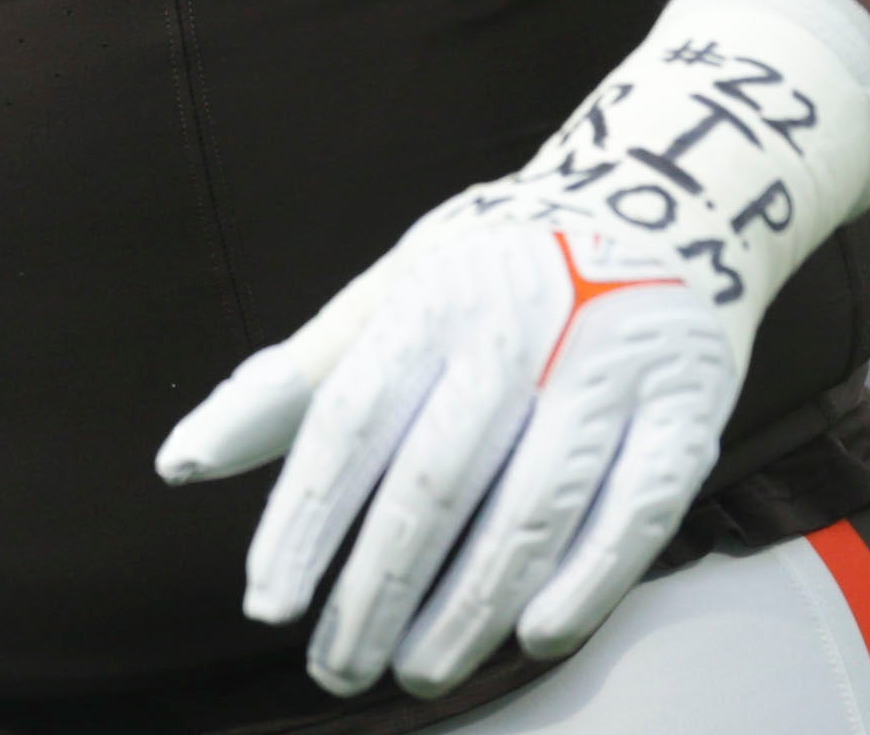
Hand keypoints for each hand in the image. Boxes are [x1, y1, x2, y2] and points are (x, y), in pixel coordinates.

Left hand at [152, 0, 869, 700]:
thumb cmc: (492, 268)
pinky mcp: (689, 407)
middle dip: (378, 589)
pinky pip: (635, 513)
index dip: (305, 518)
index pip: (351, 422)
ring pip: (531, 511)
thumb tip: (180, 465)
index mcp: (432, 295)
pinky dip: (585, 584)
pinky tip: (531, 638)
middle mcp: (520, 328)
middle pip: (436, 481)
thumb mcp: (389, 294)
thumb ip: (290, 382)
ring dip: (468, 608)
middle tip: (335, 669)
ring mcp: (610, 367)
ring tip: (415, 673)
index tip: (268, 605)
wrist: (664, 197)